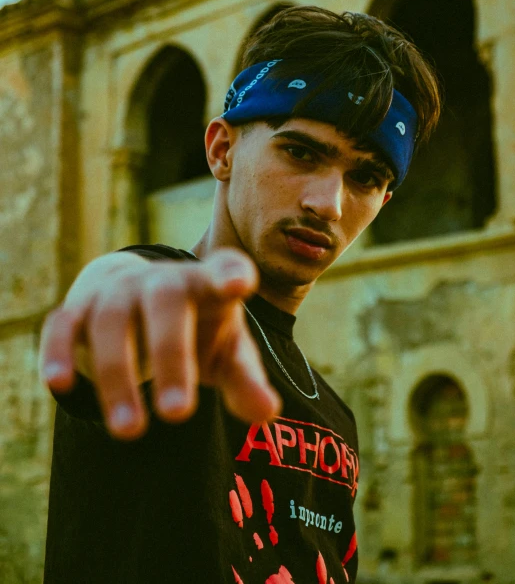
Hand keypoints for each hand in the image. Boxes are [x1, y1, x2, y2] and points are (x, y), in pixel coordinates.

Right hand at [39, 249, 280, 439]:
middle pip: (166, 304)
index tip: (238, 283)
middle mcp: (162, 281)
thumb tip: (269, 410)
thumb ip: (246, 378)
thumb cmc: (198, 328)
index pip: (225, 269)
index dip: (231, 274)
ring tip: (130, 432)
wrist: (141, 298)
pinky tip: (60, 385)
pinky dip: (58, 350)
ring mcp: (118, 291)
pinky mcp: (79, 308)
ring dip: (118, 375)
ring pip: (111, 321)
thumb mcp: (228, 351)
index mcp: (208, 285)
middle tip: (179, 414)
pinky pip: (63, 323)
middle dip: (171, 356)